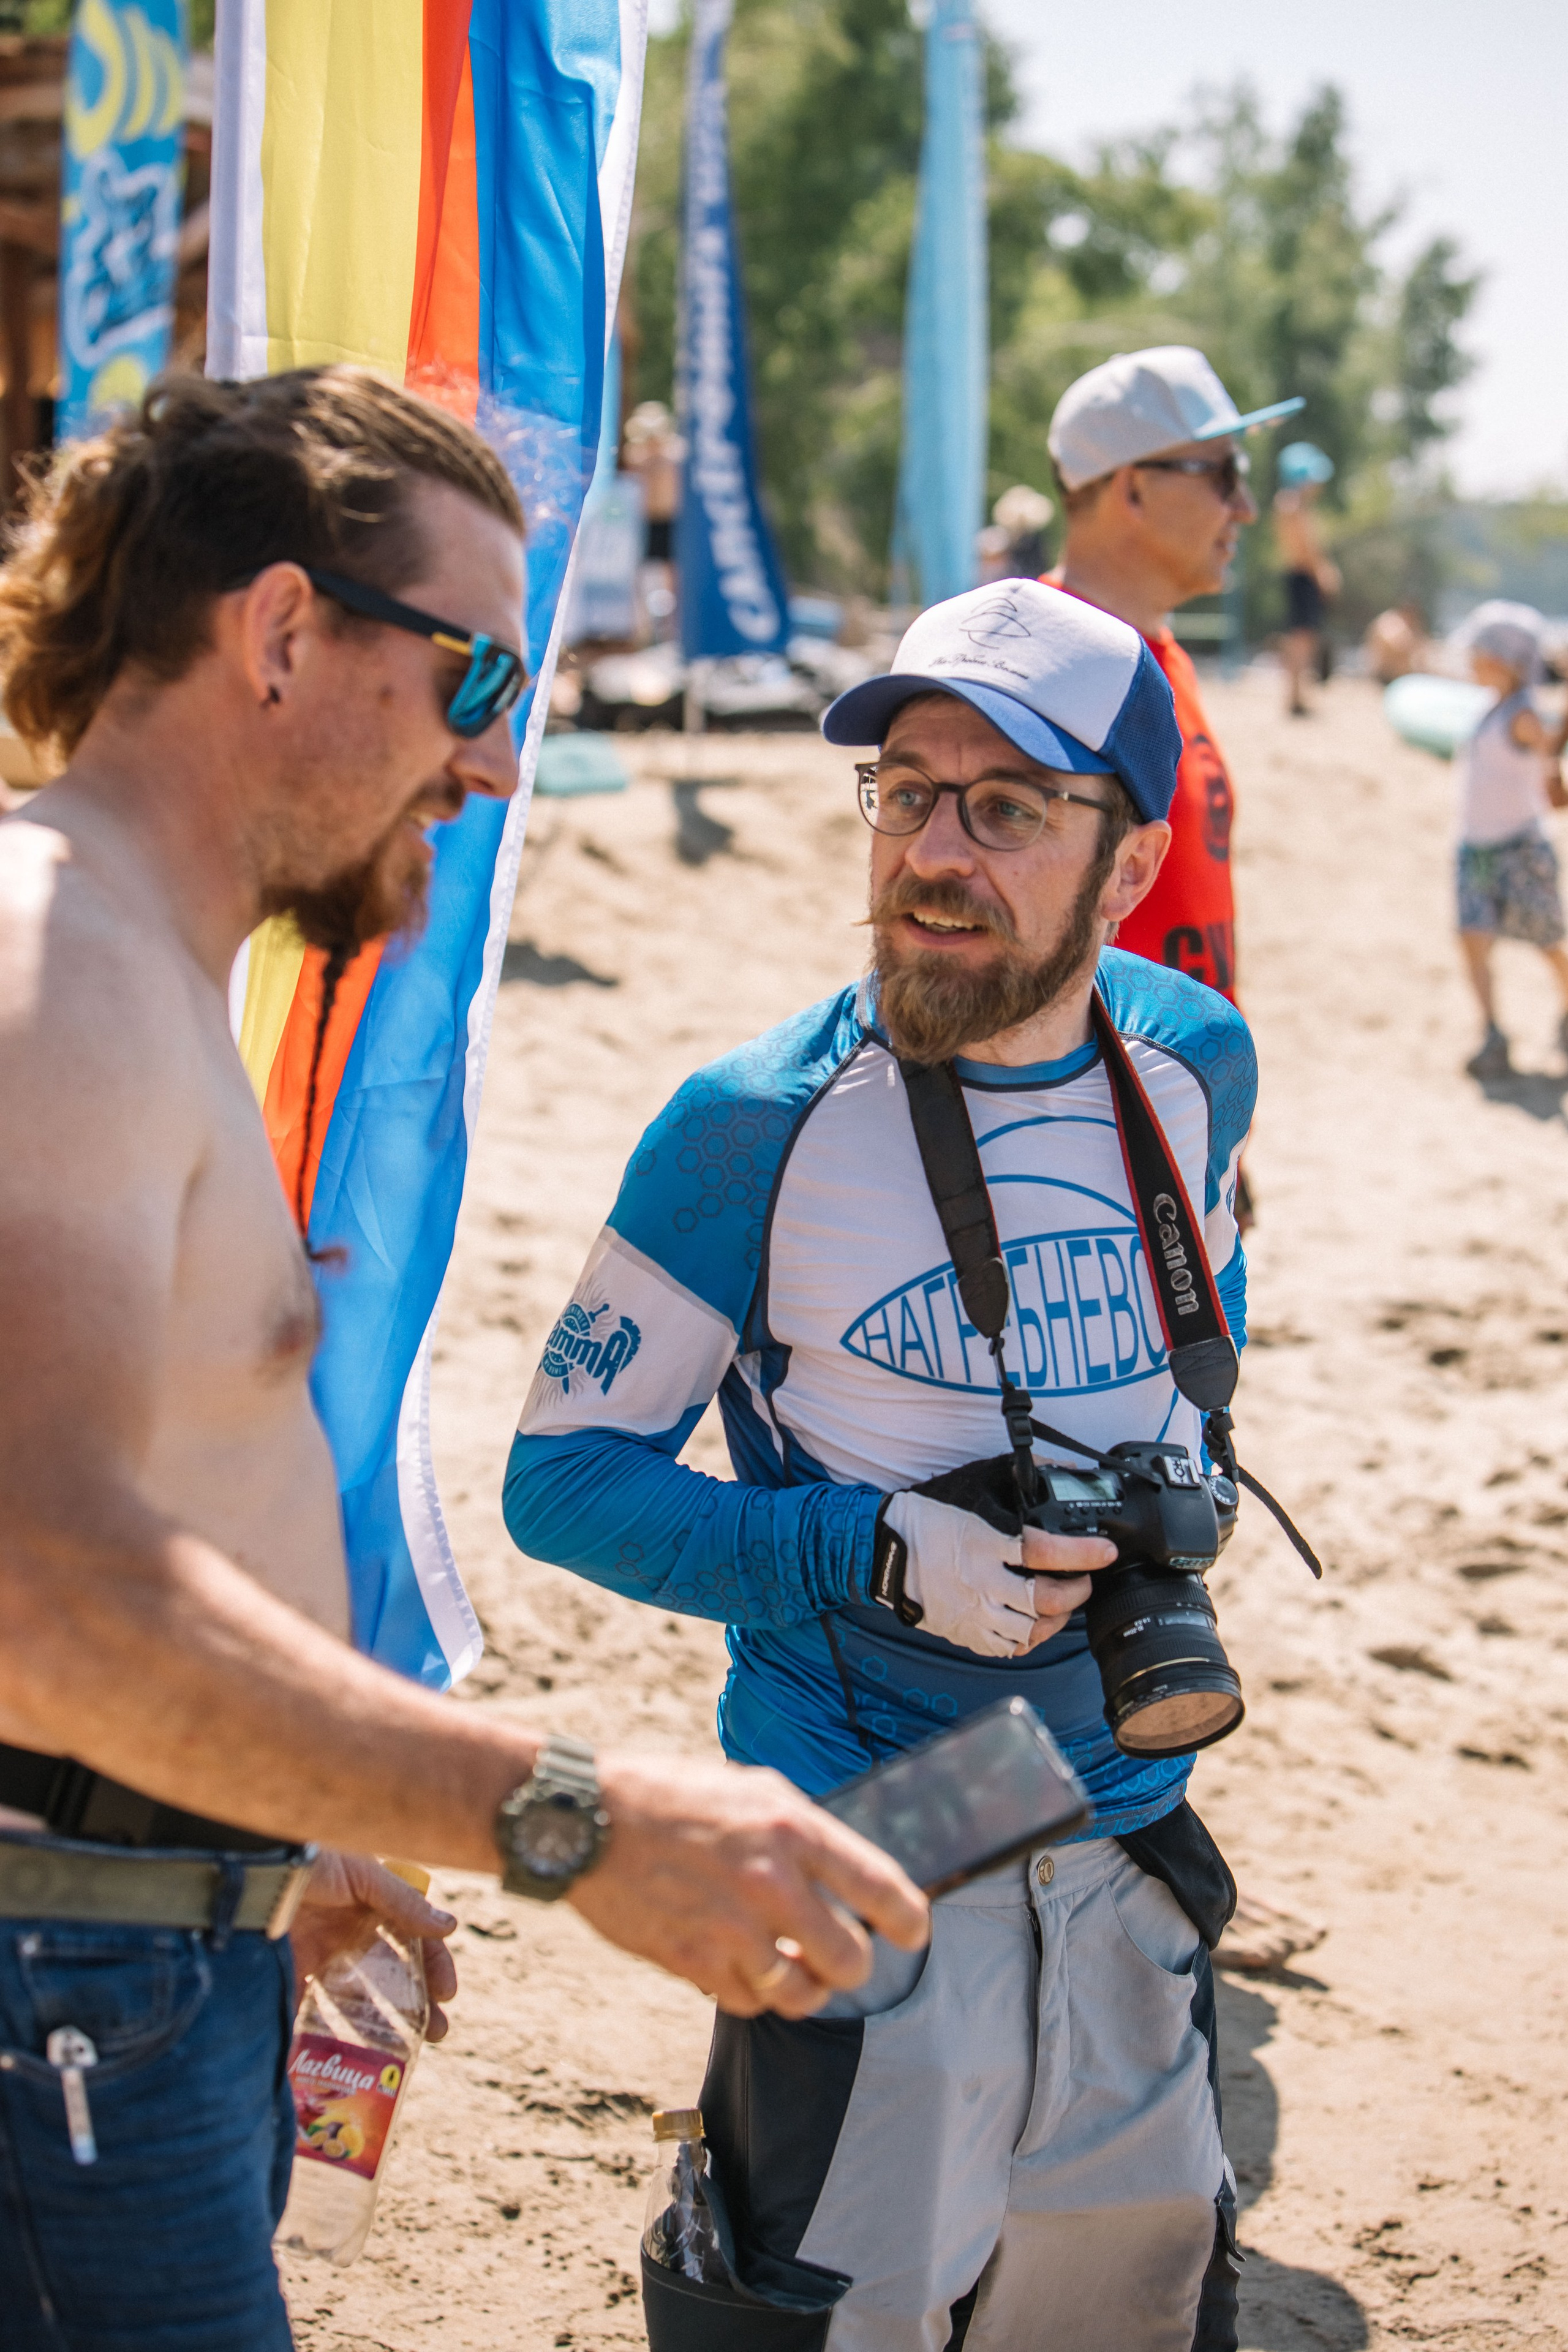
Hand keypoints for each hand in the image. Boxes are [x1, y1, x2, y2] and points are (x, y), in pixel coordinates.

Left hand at [290, 1850, 459, 2041]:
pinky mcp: (291, 1979)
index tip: (446, 1994)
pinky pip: (314, 2013)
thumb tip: (449, 1927)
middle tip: (436, 2032)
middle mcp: (349, 1935)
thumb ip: (402, 1901)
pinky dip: (330, 2034)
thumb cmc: (310, 1861)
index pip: (414, 1939)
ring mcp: (320, 1959)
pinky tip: (345, 2053)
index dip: (434, 1964)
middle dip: (418, 2004)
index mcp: (372, 1907)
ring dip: (383, 2025)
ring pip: (360, 1999)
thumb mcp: (361, 1873)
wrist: (251, 1870)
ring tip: (400, 2051)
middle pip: (393, 1975)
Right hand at [567, 1754, 928, 2020]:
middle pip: (850, 1961)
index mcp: (792, 1830)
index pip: (881, 1889)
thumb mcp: (752, 1788)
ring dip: (806, 1986)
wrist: (587, 1818)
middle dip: (852, 1964)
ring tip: (793, 1965)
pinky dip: (756, 1993)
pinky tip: (745, 1965)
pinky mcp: (693, 1963)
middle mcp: (770, 1884)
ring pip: (802, 1995)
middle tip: (840, 1953)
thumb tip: (843, 1873)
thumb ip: (802, 1831)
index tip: (912, 1933)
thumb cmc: (672, 1795)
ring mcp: (731, 1931)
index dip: (910, 1920)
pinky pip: (749, 2003)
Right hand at [881, 1487, 1112, 1656]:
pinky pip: (1006, 1647)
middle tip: (1085, 1579)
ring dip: (1057, 1619)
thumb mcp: (971, 1489)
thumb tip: (1058, 1469)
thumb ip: (1015, 1482)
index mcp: (985, 1543)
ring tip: (1063, 1605)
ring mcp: (973, 1611)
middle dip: (1077, 1591)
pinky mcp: (965, 1632)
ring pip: (1030, 1629)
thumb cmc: (927, 1518)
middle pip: (1045, 1599)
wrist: (882, 1550)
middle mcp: (982, 1582)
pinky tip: (1034, 1625)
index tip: (1104, 1551)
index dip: (1082, 1553)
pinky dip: (1027, 1640)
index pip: (1045, 1551)